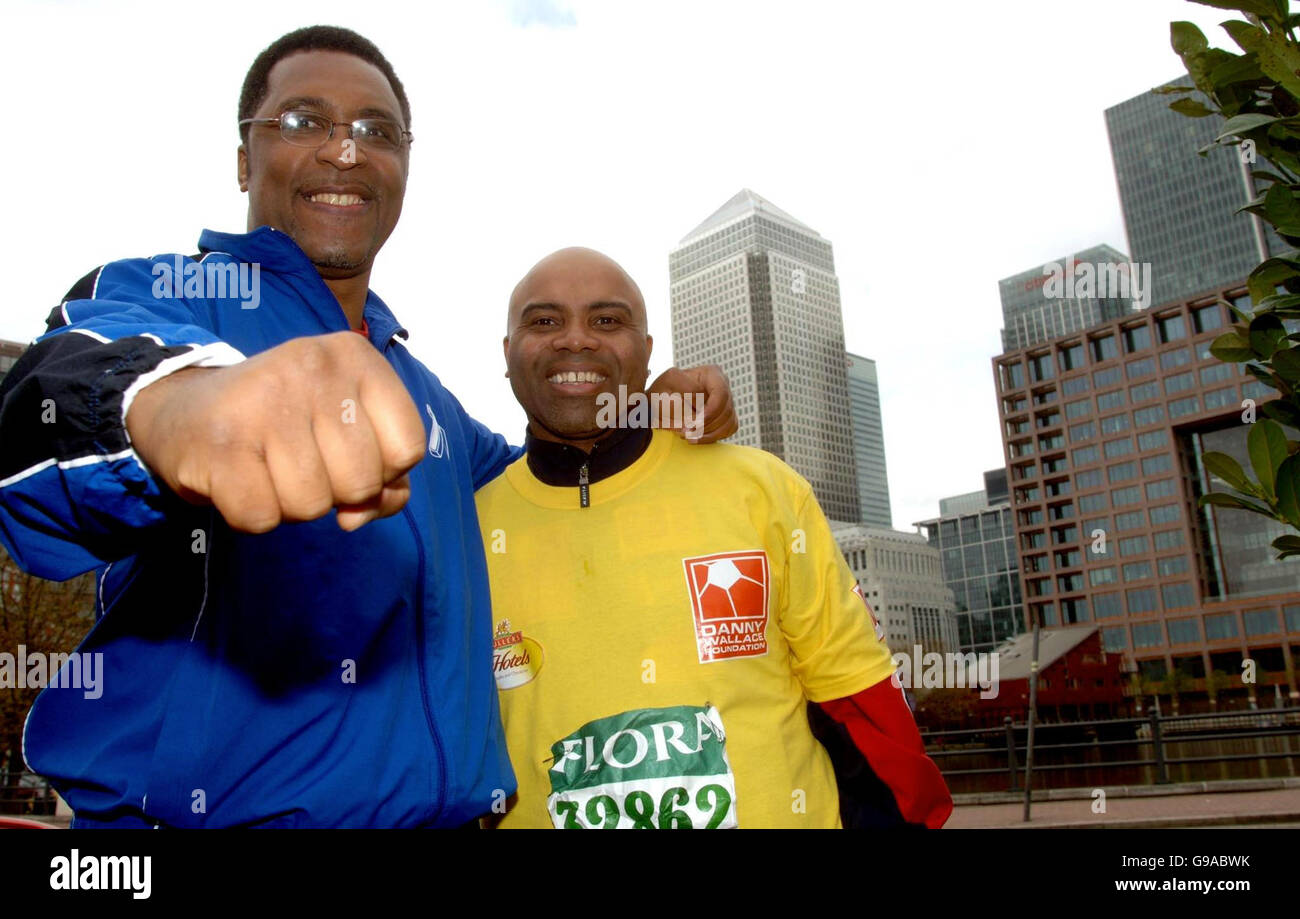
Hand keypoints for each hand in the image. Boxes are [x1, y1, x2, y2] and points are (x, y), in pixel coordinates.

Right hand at [125, 332, 426, 532]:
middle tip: (299, 462)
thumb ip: (385, 474)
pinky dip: (252, 516)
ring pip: (312, 505)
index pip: (408, 448)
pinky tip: (238, 480)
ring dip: (290, 505)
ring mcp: (265, 401)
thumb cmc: (283, 424)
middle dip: (334, 492)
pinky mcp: (222, 443)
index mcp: (354, 356)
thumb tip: (360, 514)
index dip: (383, 473)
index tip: (347, 455)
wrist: (184, 412)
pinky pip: (263, 518)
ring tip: (266, 467)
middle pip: (362, 481)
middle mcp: (313, 366)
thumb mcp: (345, 430)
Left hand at [646, 364, 736, 442]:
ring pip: (729, 420)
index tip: (689, 424)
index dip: (707, 413)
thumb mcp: (664, 389)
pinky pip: (729, 429)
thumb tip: (696, 412)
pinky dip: (715, 436)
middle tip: (688, 434)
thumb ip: (680, 397)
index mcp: (712, 373)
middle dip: (707, 425)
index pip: (719, 395)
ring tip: (690, 437)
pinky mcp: (727, 416)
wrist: (660, 403)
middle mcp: (723, 386)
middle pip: (726, 409)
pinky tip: (698, 437)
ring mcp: (727, 401)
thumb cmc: (661, 393)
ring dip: (709, 433)